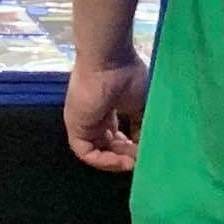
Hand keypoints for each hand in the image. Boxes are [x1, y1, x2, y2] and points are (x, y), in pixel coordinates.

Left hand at [63, 45, 145, 171]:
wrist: (110, 61)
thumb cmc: (128, 75)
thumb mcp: (142, 103)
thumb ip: (143, 125)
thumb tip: (147, 145)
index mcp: (109, 109)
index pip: (117, 136)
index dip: (132, 147)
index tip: (146, 150)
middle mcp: (95, 117)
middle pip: (108, 145)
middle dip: (126, 155)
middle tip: (142, 158)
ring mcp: (84, 122)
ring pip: (98, 151)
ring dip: (117, 161)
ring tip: (134, 162)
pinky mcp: (76, 127)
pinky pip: (87, 153)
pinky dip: (105, 161)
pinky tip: (122, 161)